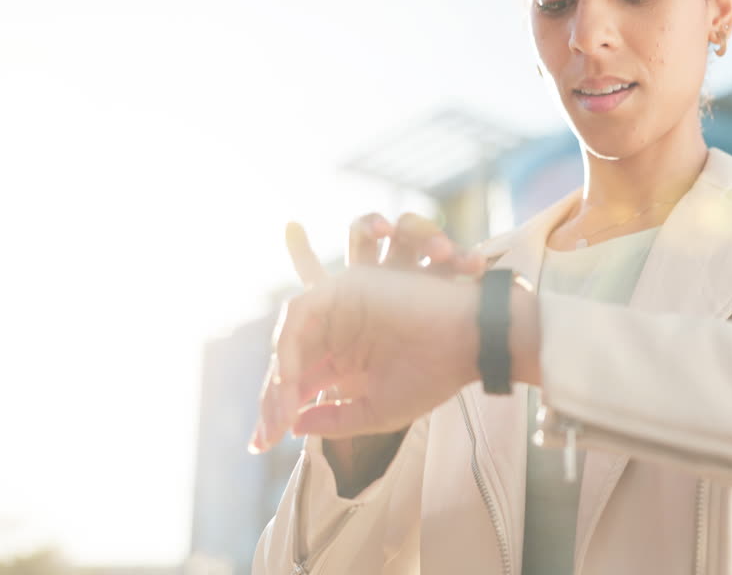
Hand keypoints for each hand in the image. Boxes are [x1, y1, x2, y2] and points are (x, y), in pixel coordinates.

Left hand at [247, 212, 485, 452]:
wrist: (469, 343)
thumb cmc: (433, 374)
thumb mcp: (376, 411)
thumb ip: (335, 419)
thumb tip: (292, 426)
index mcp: (348, 356)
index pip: (301, 380)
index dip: (279, 410)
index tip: (263, 444)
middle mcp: (339, 329)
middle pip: (289, 360)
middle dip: (272, 397)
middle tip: (267, 433)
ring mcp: (339, 306)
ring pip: (288, 338)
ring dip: (278, 376)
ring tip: (280, 412)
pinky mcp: (342, 286)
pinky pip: (298, 315)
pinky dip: (289, 347)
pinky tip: (289, 381)